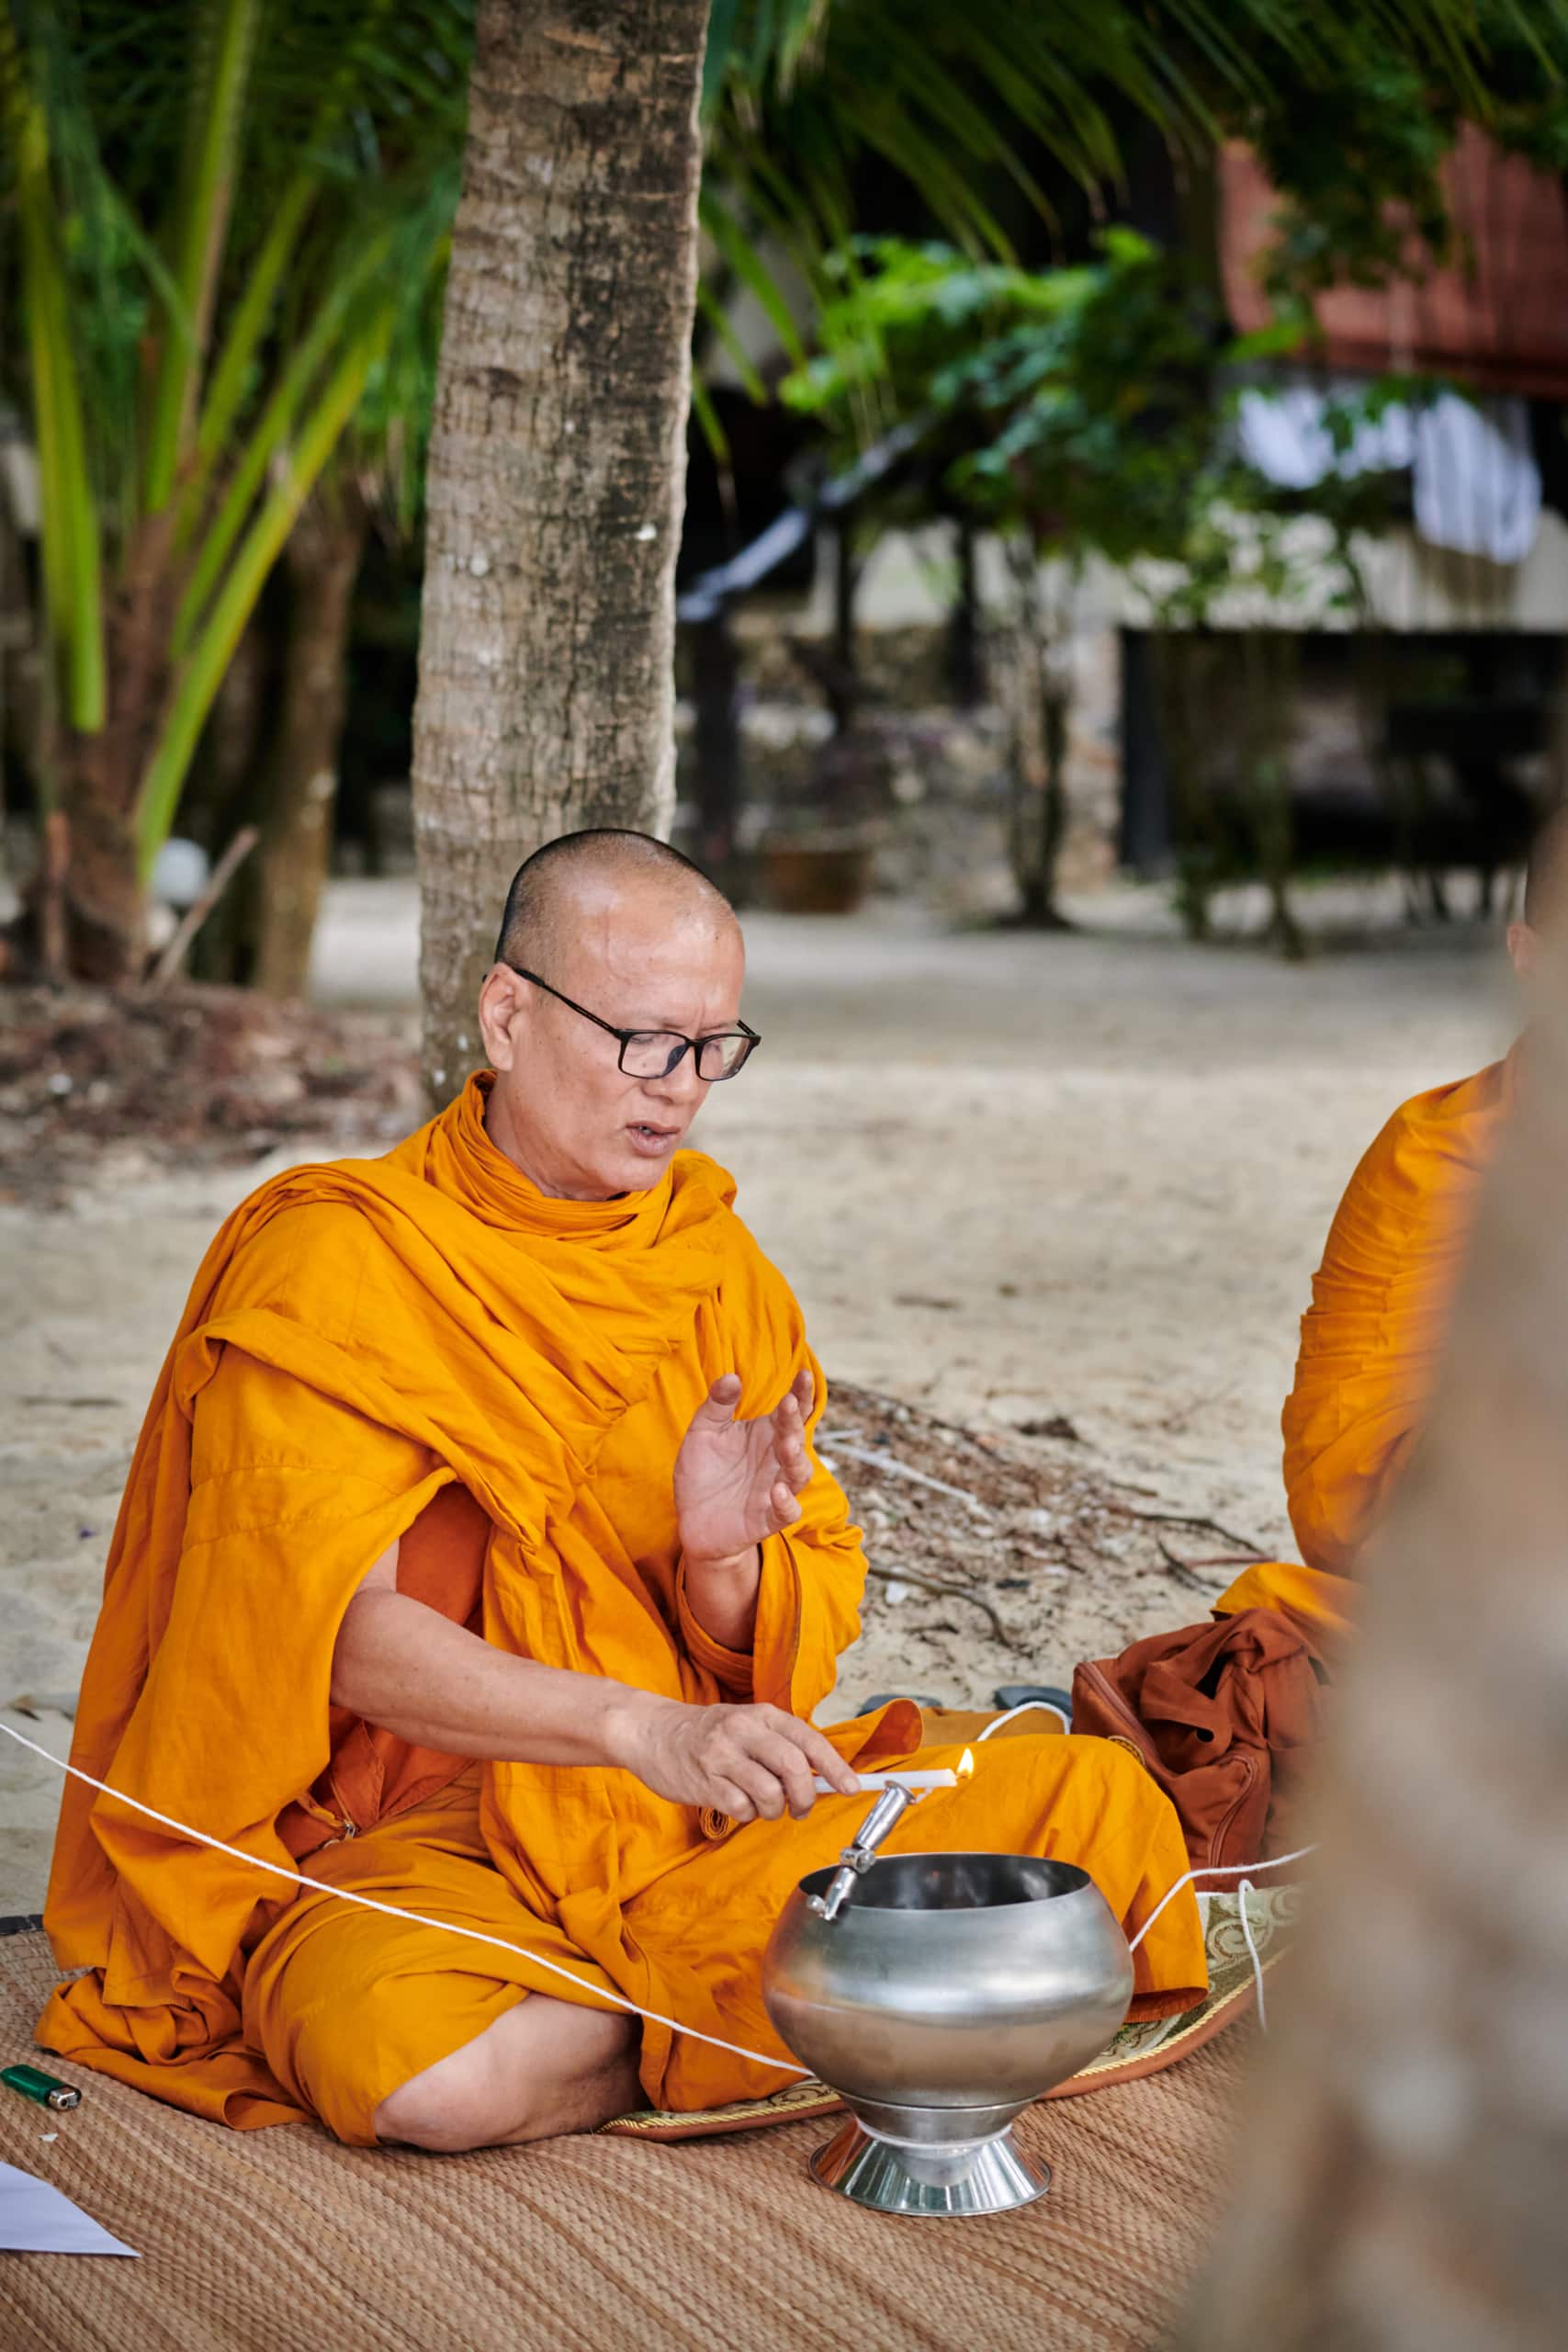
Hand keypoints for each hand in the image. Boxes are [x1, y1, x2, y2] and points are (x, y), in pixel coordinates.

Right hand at [614, 1694, 862, 1821]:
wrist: (652, 1732)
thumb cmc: (708, 1734)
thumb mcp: (748, 1726)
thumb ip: (782, 1747)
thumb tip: (824, 1778)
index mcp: (762, 1715)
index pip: (809, 1739)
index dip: (835, 1767)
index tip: (851, 1787)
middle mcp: (743, 1730)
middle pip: (793, 1767)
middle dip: (805, 1796)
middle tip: (800, 1807)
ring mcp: (722, 1755)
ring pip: (769, 1794)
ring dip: (774, 1810)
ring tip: (763, 1806)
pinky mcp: (704, 1781)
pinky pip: (741, 1809)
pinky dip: (747, 1814)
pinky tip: (737, 1803)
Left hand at [674, 1368, 814, 1566]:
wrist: (693, 1520)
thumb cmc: (703, 1472)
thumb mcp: (703, 1433)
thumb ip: (717, 1405)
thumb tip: (731, 1377)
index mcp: (766, 1434)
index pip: (790, 1410)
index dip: (800, 1393)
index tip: (802, 1373)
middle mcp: (776, 1459)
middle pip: (796, 1436)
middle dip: (794, 1421)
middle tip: (788, 1404)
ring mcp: (776, 1488)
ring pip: (799, 1472)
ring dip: (795, 1458)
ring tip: (786, 1445)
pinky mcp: (769, 1517)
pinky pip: (787, 1511)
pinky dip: (787, 1502)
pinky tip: (777, 1491)